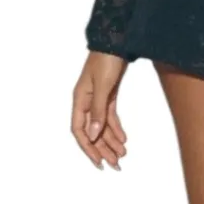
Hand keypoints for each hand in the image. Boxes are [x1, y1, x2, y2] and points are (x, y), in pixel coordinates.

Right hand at [71, 50, 128, 170]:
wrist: (117, 39)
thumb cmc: (107, 59)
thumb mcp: (104, 86)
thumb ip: (98, 111)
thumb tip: (93, 136)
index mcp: (80, 100)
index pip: (80, 131)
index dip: (88, 148)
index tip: (98, 162)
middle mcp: (87, 101)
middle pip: (93, 131)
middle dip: (103, 149)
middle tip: (116, 164)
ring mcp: (98, 97)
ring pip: (102, 125)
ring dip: (111, 140)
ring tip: (122, 155)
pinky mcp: (109, 93)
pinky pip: (110, 115)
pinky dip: (116, 127)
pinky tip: (123, 138)